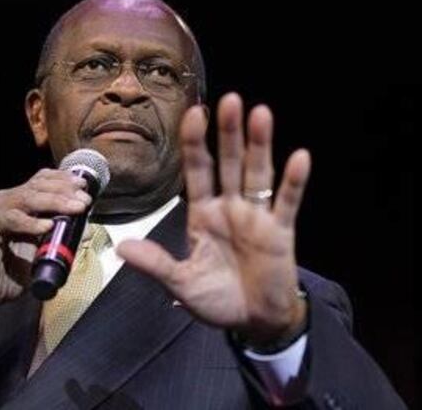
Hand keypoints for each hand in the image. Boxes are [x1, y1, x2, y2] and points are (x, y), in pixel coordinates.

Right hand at [0, 169, 91, 329]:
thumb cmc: (7, 274)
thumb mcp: (40, 253)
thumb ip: (58, 239)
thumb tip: (85, 230)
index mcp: (15, 202)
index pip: (41, 181)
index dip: (63, 180)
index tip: (84, 187)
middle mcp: (2, 201)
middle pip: (37, 186)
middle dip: (65, 190)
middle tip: (85, 200)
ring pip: (28, 197)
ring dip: (55, 201)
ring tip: (76, 208)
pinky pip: (11, 218)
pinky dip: (31, 222)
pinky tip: (47, 226)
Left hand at [118, 93, 311, 346]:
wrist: (254, 322)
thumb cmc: (217, 299)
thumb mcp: (182, 284)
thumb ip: (157, 265)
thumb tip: (122, 249)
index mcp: (203, 214)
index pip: (198, 170)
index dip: (195, 143)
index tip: (192, 113)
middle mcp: (230, 207)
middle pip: (229, 162)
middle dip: (228, 133)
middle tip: (229, 100)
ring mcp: (257, 216)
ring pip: (258, 173)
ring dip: (259, 145)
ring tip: (260, 113)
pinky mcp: (280, 230)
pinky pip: (287, 201)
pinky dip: (293, 181)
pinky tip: (299, 157)